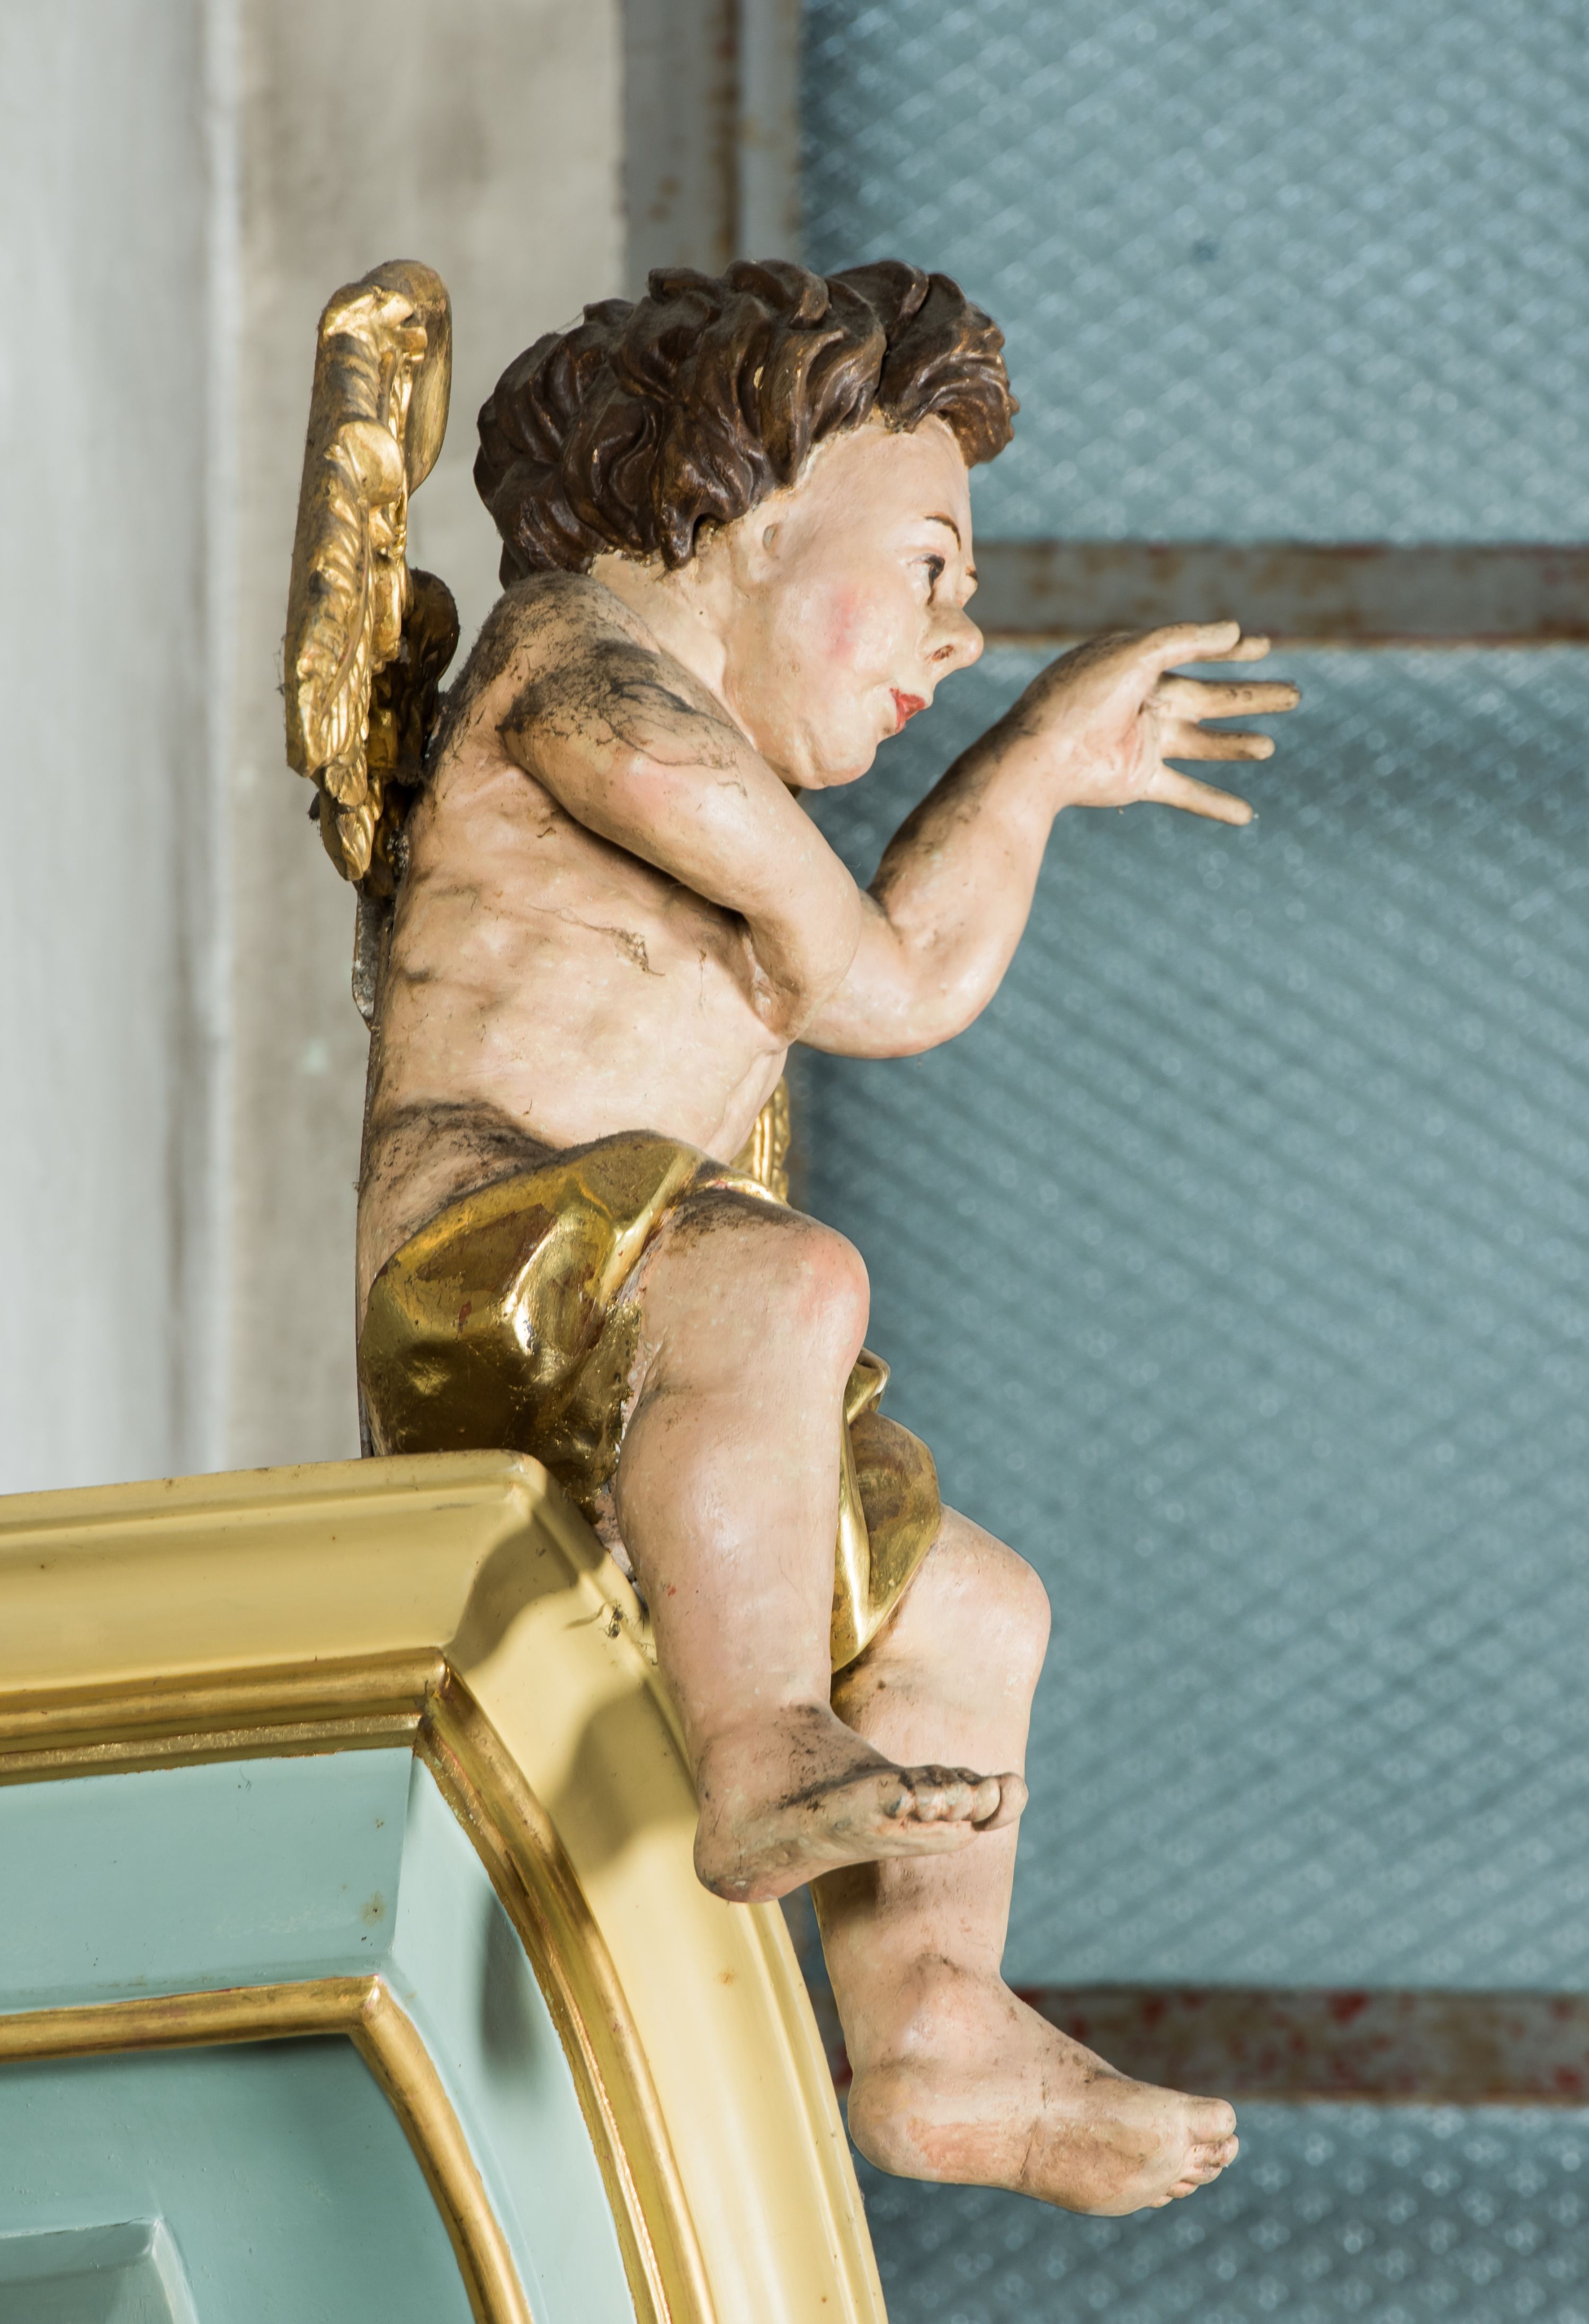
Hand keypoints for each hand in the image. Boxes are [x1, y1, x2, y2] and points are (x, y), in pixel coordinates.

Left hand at [1002, 622, 1299, 826]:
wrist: (1039, 756)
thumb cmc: (1079, 697)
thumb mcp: (1134, 654)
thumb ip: (1184, 640)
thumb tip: (1233, 630)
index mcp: (1137, 666)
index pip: (1193, 653)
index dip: (1230, 651)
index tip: (1264, 647)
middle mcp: (1141, 703)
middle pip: (1210, 698)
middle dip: (1252, 697)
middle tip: (1295, 695)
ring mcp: (1141, 742)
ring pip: (1203, 743)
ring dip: (1238, 745)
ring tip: (1271, 746)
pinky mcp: (1138, 779)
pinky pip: (1185, 792)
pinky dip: (1214, 803)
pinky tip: (1245, 813)